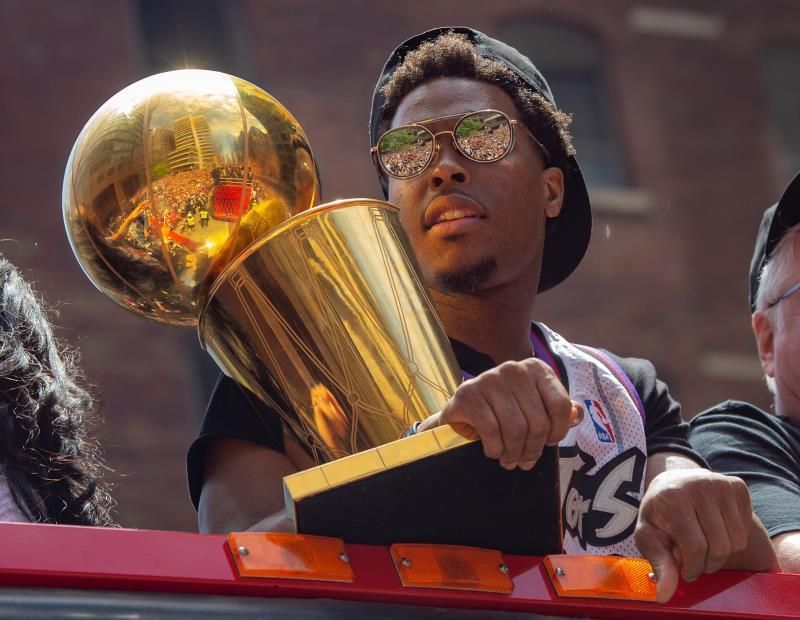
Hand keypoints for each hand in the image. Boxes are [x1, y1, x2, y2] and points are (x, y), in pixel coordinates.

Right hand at [418, 358, 582, 469]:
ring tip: (509, 460)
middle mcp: (513, 368)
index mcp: (536, 369)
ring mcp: (488, 379)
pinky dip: (494, 449)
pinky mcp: (468, 394)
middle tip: (524, 462)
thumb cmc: (504, 411)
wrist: (461, 412)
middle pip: (538, 422)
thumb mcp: (535, 407)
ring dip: (513, 453)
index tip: (548, 443)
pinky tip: (493, 451)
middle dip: (532, 450)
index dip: (558, 432)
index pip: (561, 405)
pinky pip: (491, 431)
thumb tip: (577, 414)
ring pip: (515, 429)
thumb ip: (560, 410)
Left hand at [635, 469, 751, 602]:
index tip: (686, 570)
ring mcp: (720, 483)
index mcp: (672, 498)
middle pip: (719, 546)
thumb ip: (659, 564)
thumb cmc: (659, 514)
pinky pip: (745, 528)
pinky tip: (714, 528)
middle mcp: (698, 485)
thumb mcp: (648, 537)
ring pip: (736, 541)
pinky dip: (732, 537)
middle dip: (708, 562)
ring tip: (704, 544)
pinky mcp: (737, 486)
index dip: (693, 567)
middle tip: (696, 559)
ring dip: (721, 552)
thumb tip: (664, 596)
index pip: (695, 547)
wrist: (671, 481)